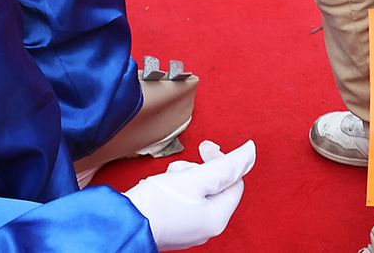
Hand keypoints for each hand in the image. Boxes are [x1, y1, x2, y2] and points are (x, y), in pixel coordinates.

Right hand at [124, 140, 256, 250]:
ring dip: (182, 177)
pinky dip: (172, 188)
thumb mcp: (194, 178)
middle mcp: (206, 226)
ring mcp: (189, 227)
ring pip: (196, 190)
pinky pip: (182, 199)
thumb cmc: (156, 205)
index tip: (204, 147)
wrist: (122, 224)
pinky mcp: (173, 225)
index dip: (222, 160)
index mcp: (217, 218)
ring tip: (165, 181)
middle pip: (214, 185)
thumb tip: (250, 151)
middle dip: (197, 169)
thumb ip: (225, 165)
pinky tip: (158, 189)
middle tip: (181, 169)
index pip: (234, 181)